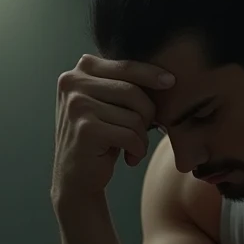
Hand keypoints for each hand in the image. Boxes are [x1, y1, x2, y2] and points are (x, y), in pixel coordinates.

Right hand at [52, 54, 175, 198]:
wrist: (77, 178)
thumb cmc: (101, 138)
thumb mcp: (109, 103)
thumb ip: (125, 84)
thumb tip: (167, 78)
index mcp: (80, 70)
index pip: (125, 66)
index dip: (150, 73)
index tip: (170, 81)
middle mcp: (73, 83)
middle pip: (133, 92)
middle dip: (147, 115)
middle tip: (144, 132)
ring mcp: (77, 105)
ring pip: (134, 116)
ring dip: (142, 137)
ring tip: (133, 148)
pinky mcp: (86, 129)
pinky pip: (130, 135)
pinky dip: (138, 150)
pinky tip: (130, 158)